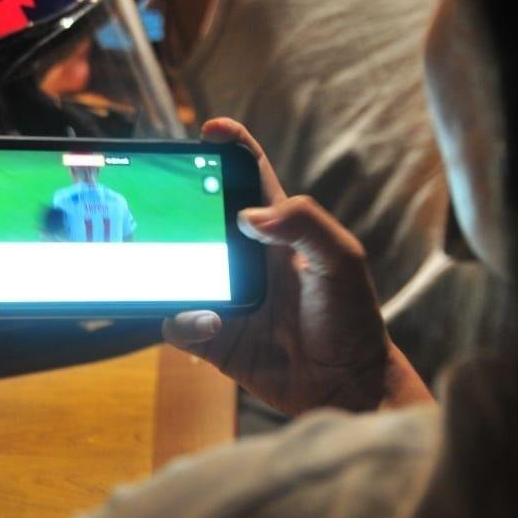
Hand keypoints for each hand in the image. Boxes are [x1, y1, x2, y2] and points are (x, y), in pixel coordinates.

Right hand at [164, 119, 427, 414]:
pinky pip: (178, 321)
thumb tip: (249, 215)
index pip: (249, 178)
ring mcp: (225, 296)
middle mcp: (245, 258)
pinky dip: (184, 320)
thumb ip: (305, 224)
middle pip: (200, 218)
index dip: (230, 148)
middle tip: (165, 202)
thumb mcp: (342, 259)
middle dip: (178, 207)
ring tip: (187, 275)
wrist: (345, 386)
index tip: (210, 130)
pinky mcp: (214, 336)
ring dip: (173, 269)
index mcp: (278, 231)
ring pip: (178, 269)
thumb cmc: (352, 317)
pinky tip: (209, 323)